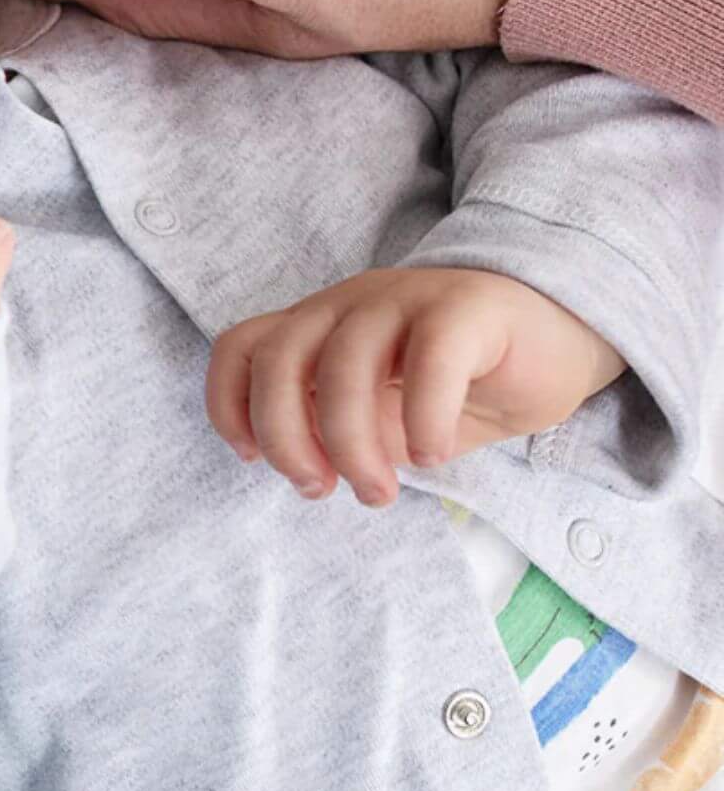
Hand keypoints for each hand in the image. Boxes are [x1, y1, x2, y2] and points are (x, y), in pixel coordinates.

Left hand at [205, 266, 626, 506]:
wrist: (561, 337)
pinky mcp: (466, 306)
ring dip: (350, 442)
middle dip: (285, 436)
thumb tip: (307, 467)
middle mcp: (347, 305)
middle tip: (320, 488)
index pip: (240, 348)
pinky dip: (421, 416)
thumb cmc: (463, 384)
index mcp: (317, 326)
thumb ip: (341, 430)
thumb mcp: (388, 419)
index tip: (252, 459)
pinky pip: (428, 358)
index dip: (229, 404)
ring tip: (379, 492)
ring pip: (344, 363)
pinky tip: (432, 456)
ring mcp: (403, 298)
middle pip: (278, 359)